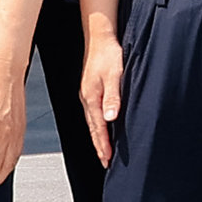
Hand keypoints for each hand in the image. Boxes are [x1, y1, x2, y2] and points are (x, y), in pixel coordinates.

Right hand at [79, 34, 125, 166]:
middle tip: (105, 162)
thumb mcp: (115, 76)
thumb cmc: (109, 55)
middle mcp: (87, 99)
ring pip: (92, 122)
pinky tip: (102, 128)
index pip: (98, 128)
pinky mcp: (89, 91)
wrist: (100, 38)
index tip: (107, 160)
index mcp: (92, 98)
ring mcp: (87, 95)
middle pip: (93, 129)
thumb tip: (111, 119)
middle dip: (99, 147)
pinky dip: (97, 126)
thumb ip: (113, 98)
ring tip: (104, 151)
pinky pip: (92, 114)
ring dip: (98, 138)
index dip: (103, 145)